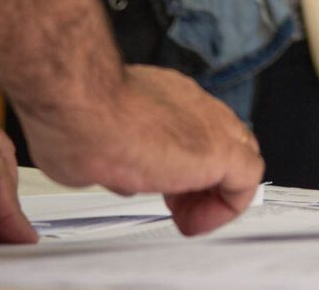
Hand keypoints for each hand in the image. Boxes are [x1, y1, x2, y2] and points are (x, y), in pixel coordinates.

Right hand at [19, 65, 262, 236]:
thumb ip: (112, 146)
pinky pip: (246, 182)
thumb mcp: (92, 133)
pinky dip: (224, 209)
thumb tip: (112, 166)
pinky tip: (191, 222)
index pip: (194, 127)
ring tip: (183, 217)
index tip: (161, 183)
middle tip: (173, 203)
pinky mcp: (217, 151)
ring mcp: (208, 124)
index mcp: (163, 96)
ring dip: (210, 195)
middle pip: (223, 142)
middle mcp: (190, 105)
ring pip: (238, 160)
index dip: (182, 160)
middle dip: (200, 179)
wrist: (79, 103)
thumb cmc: (72, 114)